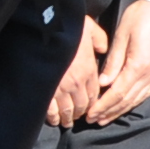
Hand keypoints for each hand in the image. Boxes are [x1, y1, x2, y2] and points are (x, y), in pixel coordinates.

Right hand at [45, 12, 108, 126]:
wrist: (46, 28)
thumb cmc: (67, 26)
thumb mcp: (90, 28)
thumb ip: (100, 40)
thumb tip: (102, 49)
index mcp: (88, 69)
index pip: (94, 93)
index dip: (92, 103)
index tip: (90, 107)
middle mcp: (77, 82)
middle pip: (82, 105)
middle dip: (80, 113)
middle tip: (77, 117)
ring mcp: (61, 88)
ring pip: (68, 110)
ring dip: (68, 118)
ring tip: (66, 122)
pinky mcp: (46, 90)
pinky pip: (51, 110)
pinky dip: (53, 118)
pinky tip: (54, 121)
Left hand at [85, 0, 149, 124]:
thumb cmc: (142, 16)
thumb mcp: (122, 34)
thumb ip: (113, 61)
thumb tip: (103, 83)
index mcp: (138, 66)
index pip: (117, 93)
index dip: (103, 106)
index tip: (90, 114)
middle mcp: (149, 75)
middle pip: (126, 101)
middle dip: (108, 112)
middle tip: (93, 121)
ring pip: (136, 100)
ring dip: (119, 111)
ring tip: (105, 118)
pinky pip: (144, 93)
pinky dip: (132, 102)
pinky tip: (124, 106)